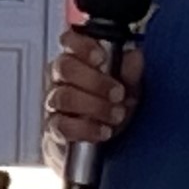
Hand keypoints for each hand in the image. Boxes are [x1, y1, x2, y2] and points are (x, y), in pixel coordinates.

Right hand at [45, 28, 143, 156]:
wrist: (103, 147)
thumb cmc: (111, 110)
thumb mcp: (128, 88)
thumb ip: (130, 72)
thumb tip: (134, 55)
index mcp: (78, 62)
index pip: (69, 41)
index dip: (81, 45)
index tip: (100, 57)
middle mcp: (61, 79)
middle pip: (65, 67)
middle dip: (95, 80)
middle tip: (118, 93)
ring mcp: (54, 104)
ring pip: (63, 96)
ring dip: (94, 106)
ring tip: (116, 115)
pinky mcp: (54, 129)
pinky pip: (62, 125)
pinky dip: (85, 129)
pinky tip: (103, 131)